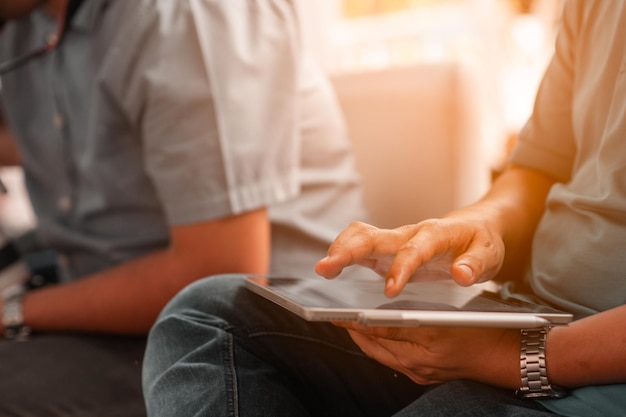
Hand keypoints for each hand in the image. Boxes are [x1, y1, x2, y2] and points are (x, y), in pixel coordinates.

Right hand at [316, 218, 504, 296]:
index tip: (390, 291)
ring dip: (339, 249)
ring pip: (360, 236)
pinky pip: (360, 245)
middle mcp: (409, 234)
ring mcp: (395, 240)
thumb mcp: (489, 254)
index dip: (400, 269)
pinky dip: (342, 254)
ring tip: (323, 270)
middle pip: (373, 236)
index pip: (413, 250)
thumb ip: (476, 265)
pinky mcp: (387, 250)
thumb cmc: (480, 241)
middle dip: (348, 251)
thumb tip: (461, 275)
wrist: (474, 228)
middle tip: (326, 268)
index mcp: (434, 234)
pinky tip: (330, 271)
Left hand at [335, 321, 520, 387]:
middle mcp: (416, 363)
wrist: (503, 355)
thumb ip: (409, 316)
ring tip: (351, 322)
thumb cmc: (480, 329)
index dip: (354, 320)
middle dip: (353, 330)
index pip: (378, 330)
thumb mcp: (445, 314)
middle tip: (337, 314)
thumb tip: (375, 316)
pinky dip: (380, 346)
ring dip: (365, 338)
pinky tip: (377, 334)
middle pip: (373, 345)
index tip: (335, 312)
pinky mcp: (423, 375)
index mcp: (422, 345)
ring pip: (380, 353)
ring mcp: (419, 371)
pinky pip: (392, 359)